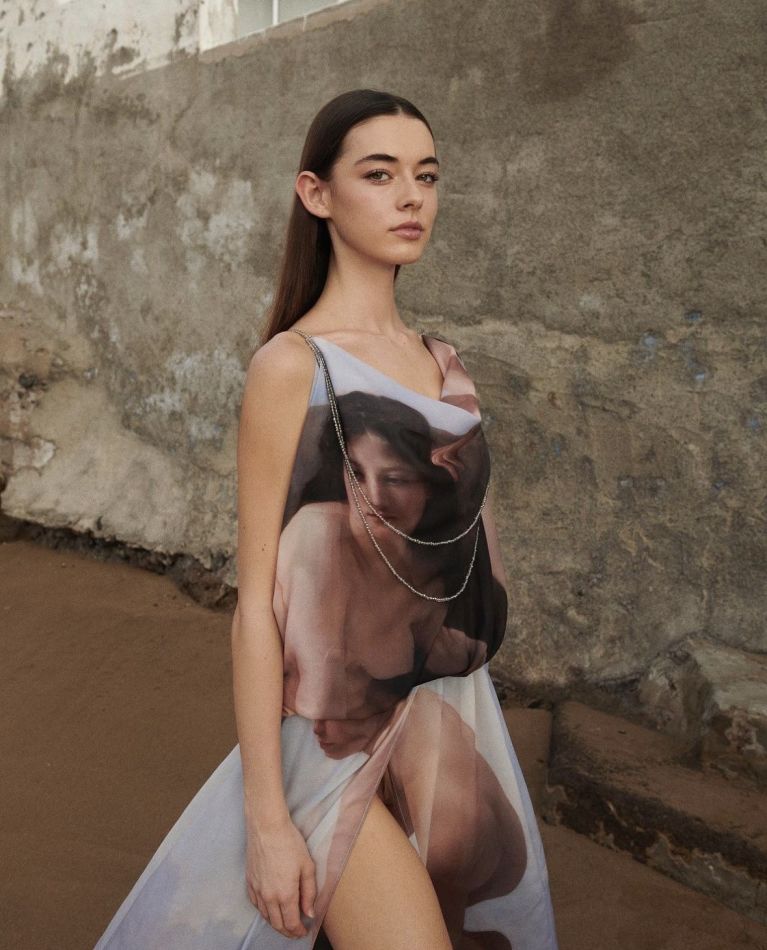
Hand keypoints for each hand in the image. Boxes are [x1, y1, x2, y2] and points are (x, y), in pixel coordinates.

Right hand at [245, 814, 316, 938]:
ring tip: (285, 922)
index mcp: (285, 894)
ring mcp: (257, 890)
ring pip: (265, 916)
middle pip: (277, 924)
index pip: (291, 923)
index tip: (304, 932)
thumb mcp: (307, 866)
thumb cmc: (290, 843)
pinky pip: (256, 904)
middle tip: (295, 932)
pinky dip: (264, 911)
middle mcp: (269, 896)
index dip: (298, 931)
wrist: (267, 827)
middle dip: (287, 931)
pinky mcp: (249, 882)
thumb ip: (309, 892)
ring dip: (276, 923)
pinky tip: (270, 908)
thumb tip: (309, 913)